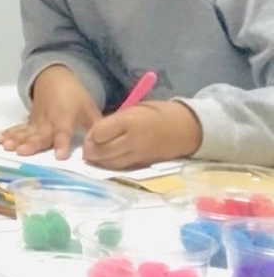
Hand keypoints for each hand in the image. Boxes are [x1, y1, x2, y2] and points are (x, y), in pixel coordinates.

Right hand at [0, 65, 99, 158]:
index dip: (62, 144)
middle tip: (22, 152)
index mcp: (65, 118)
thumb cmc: (75, 97)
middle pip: (40, 134)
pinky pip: (18, 128)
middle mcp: (48, 121)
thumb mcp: (90, 109)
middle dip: (31, 143)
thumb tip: (105, 145)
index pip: (64, 133)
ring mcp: (36, 121)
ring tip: (6, 147)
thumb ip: (96, 127)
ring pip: (25, 132)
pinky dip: (9, 133)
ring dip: (15, 139)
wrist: (54, 79)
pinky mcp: (28, 121)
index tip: (60, 156)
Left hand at [82, 100, 200, 169]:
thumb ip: (115, 121)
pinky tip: (109, 160)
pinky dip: (112, 165)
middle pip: (101, 151)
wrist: (189, 128)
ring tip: (95, 155)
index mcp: (129, 120)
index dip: (90, 135)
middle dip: (90, 151)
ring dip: (98, 161)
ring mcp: (139, 154)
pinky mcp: (144, 164)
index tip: (89, 134)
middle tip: (87, 148)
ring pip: (109, 163)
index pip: (98, 133)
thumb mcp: (135, 109)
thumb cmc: (160, 113)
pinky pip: (122, 167)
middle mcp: (133, 139)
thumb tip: (95, 133)